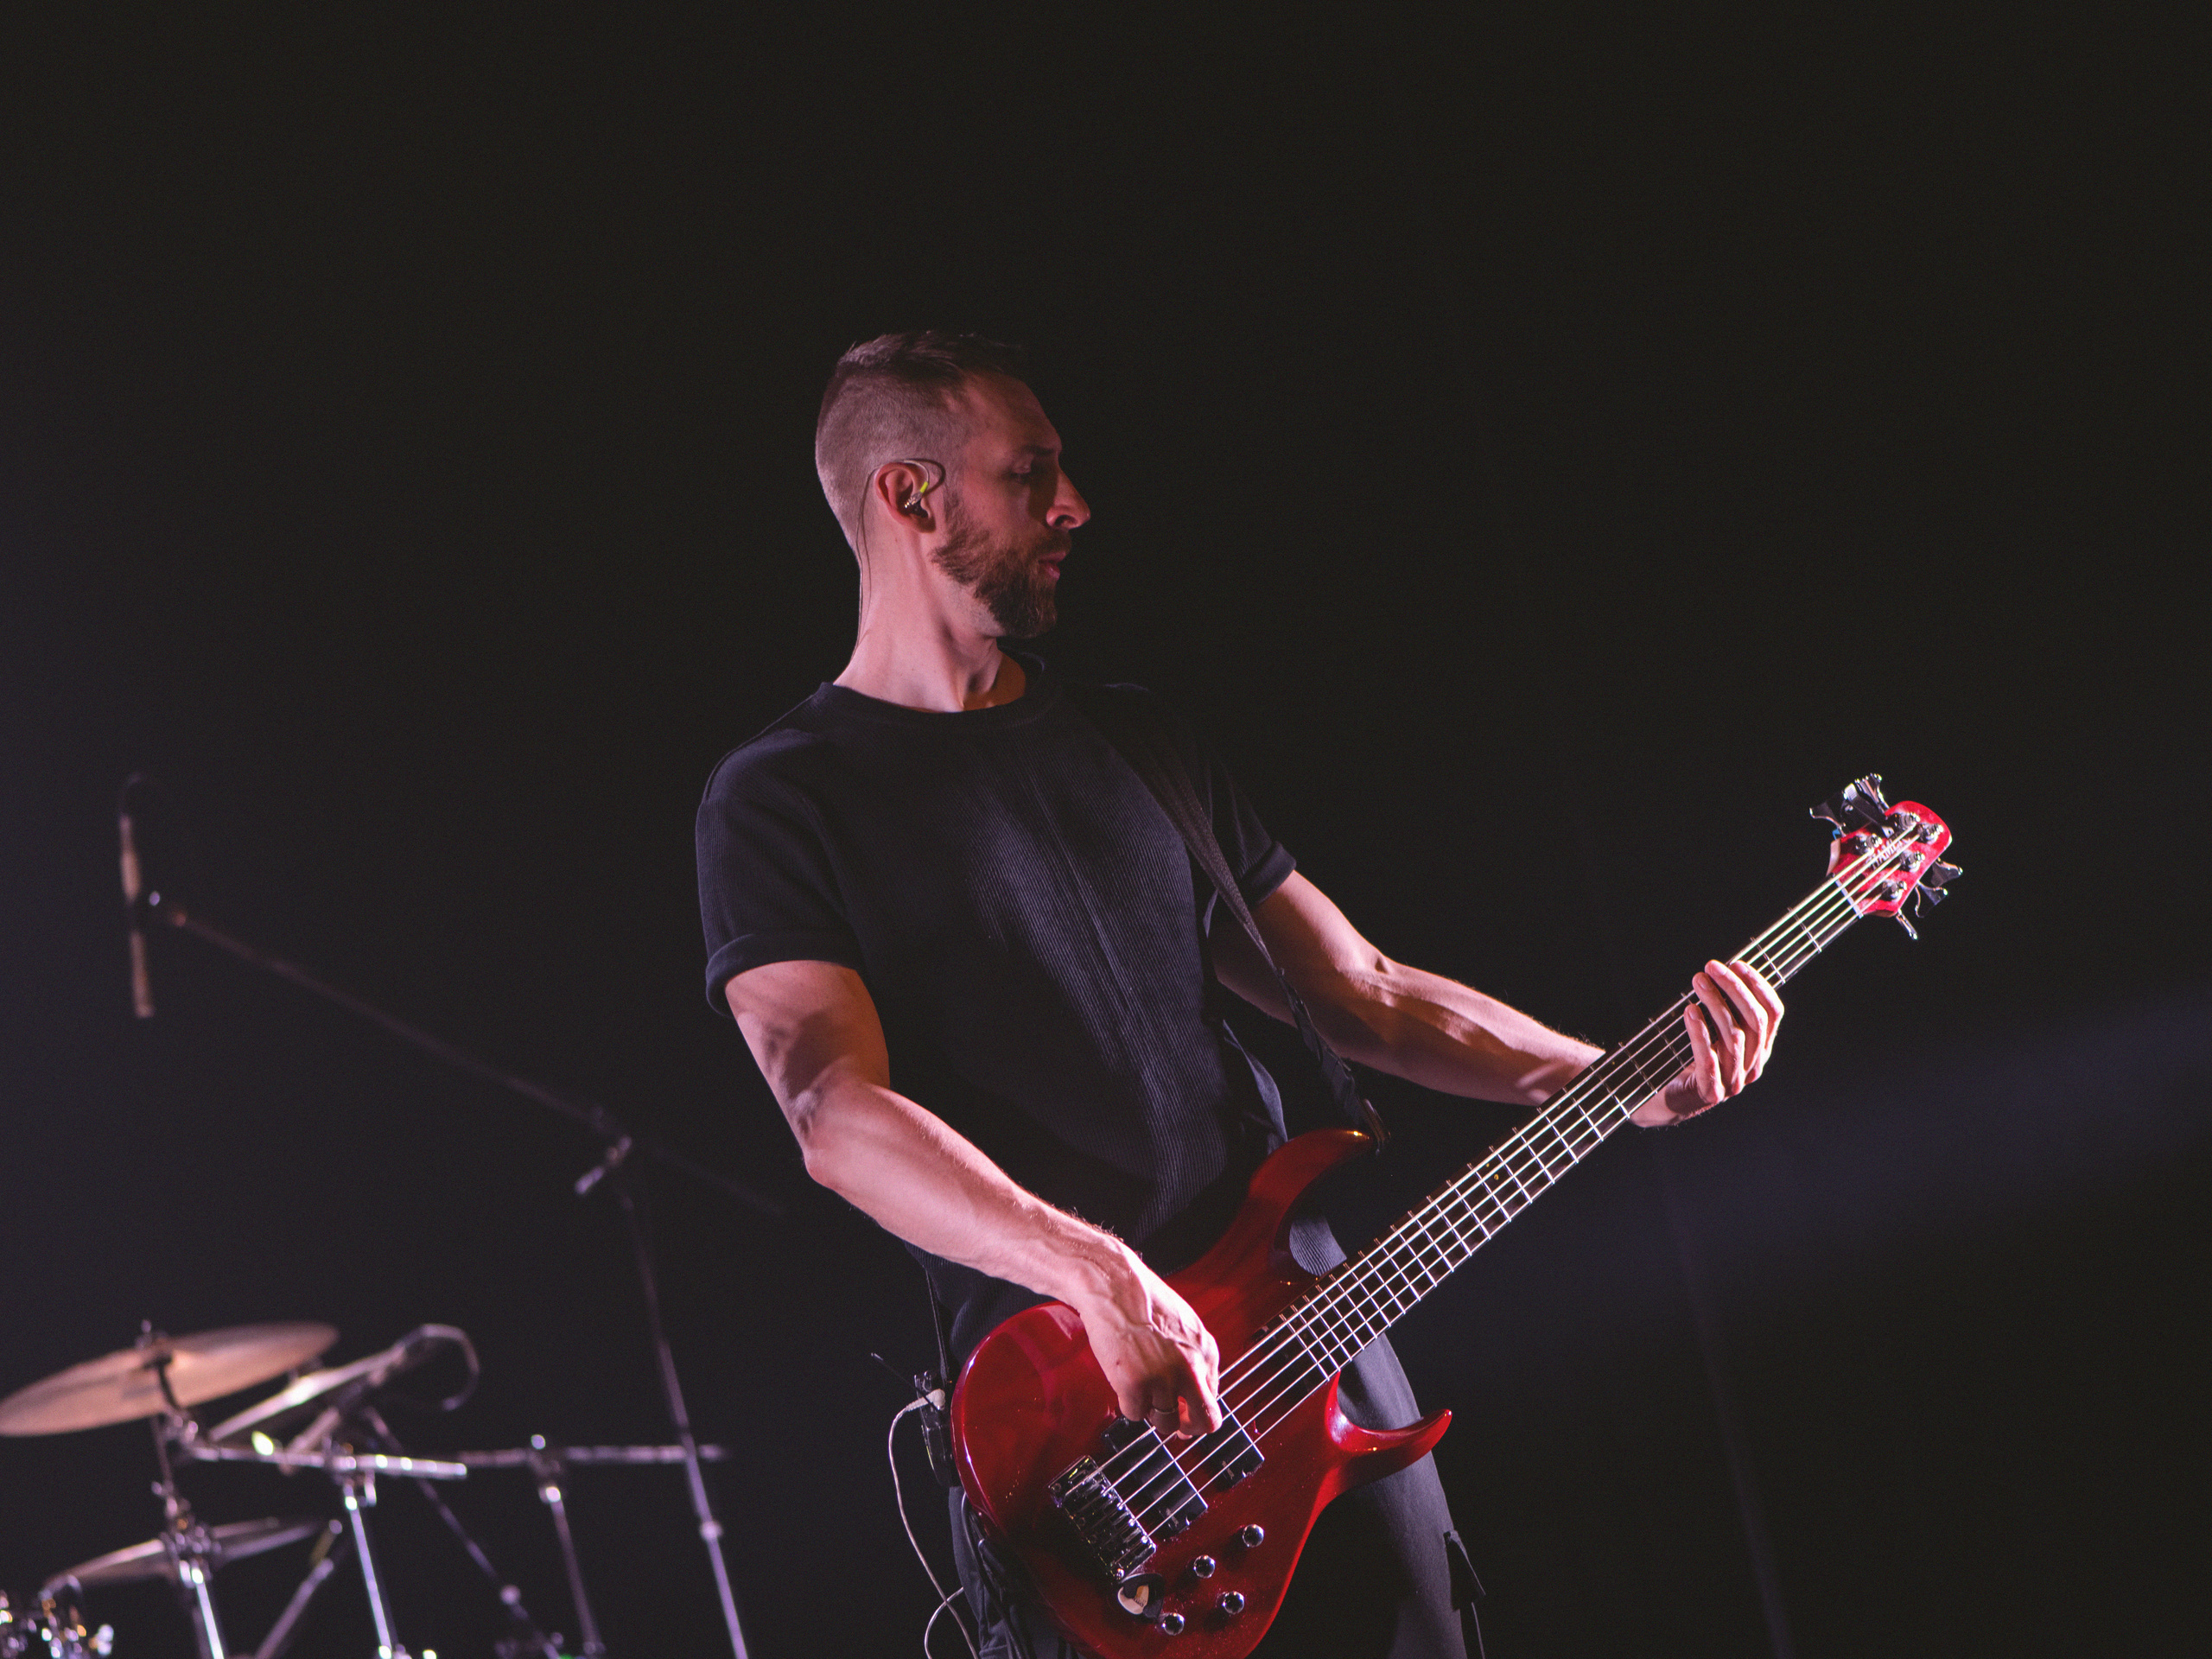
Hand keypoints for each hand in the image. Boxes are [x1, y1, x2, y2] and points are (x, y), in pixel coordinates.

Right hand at [1073, 1251, 1222, 1438]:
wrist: (1114, 1284)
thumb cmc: (1143, 1298)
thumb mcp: (1185, 1325)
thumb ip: (1194, 1358)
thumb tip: (1195, 1391)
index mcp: (1206, 1351)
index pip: (1213, 1398)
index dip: (1197, 1409)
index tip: (1187, 1412)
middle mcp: (1189, 1367)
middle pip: (1203, 1422)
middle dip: (1189, 1428)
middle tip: (1177, 1425)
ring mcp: (1163, 1378)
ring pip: (1166, 1423)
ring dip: (1153, 1413)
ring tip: (1143, 1391)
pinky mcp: (1135, 1385)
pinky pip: (1135, 1414)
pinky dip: (1129, 1404)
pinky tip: (1125, 1382)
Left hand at [1631, 959, 1782, 1125]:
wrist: (1671, 1100)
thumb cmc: (1692, 1058)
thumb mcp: (1716, 1032)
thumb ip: (1726, 1011)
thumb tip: (1723, 972)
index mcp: (1760, 1049)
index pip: (1773, 1014)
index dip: (1758, 986)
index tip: (1738, 964)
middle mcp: (1753, 1066)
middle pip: (1755, 1022)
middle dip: (1735, 989)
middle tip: (1712, 967)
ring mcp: (1734, 1081)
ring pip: (1734, 1037)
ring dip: (1715, 1003)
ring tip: (1698, 981)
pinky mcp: (1711, 1092)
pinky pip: (1709, 1059)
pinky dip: (1699, 1032)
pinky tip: (1689, 1011)